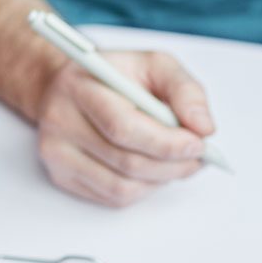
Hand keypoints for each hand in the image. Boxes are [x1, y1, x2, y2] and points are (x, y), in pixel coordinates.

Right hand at [36, 51, 214, 205]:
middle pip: (127, 162)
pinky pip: (113, 198)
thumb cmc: (115, 76)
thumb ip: (184, 90)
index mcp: (81, 87)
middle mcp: (61, 122)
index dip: (167, 143)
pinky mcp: (61, 176)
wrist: (66, 87)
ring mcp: (57, 154)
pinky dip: (144, 188)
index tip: (198, 144)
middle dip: (173, 165)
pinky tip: (153, 170)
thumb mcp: (154, 64)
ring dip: (161, 180)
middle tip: (199, 157)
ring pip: (122, 187)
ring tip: (179, 163)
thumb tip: (204, 128)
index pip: (124, 128)